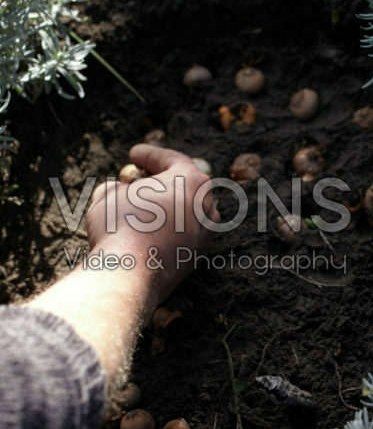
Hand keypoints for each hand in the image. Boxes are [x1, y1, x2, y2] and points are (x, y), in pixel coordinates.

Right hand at [87, 144, 219, 302]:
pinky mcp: (195, 259)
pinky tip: (144, 233)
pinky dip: (164, 231)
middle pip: (184, 186)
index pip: (172, 160)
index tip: (133, 154)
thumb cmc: (121, 226)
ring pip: (184, 213)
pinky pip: (179, 236)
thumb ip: (117, 188)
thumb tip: (116, 191)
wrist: (129, 274)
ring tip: (139, 208)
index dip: (149, 155)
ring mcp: (204, 236)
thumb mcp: (110, 196)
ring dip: (163, 208)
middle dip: (160, 181)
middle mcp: (205, 208)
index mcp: (192, 182)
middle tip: (139, 179)